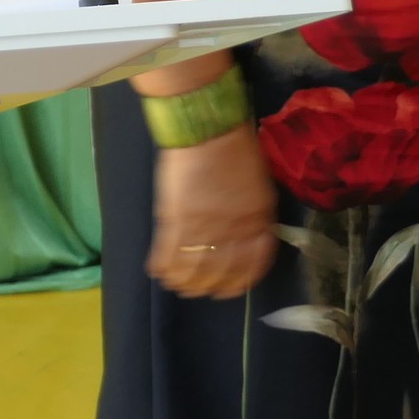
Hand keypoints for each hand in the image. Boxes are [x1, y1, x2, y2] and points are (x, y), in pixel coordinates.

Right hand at [149, 125, 278, 299]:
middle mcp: (234, 231)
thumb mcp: (259, 184)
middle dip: (211, 286)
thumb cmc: (237, 148)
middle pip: (222, 272)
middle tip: (202, 290)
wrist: (208, 128)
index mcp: (258, 221)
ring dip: (185, 281)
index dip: (242, 280)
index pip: (254, 264)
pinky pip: (168, 254)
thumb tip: (248, 234)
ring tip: (179, 285)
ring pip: (194, 270)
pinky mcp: (176, 220)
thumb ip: (255, 214)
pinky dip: (163, 266)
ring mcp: (203, 228)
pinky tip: (159, 271)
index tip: (233, 287)